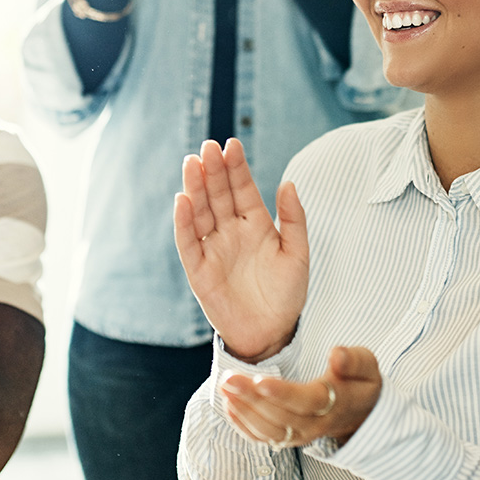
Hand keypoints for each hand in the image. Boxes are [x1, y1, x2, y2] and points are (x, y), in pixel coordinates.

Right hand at [174, 137, 307, 361]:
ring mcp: (213, 248)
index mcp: (255, 223)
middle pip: (218, 194)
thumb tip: (288, 183)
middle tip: (208, 147)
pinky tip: (182, 200)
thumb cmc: (286, 295)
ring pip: (200, 212)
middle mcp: (231, 231)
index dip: (236, 167)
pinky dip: (184, 222)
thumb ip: (294, 220)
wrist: (271, 335)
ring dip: (195, 188)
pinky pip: (188, 242)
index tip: (232, 144)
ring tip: (191, 163)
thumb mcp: (297, 255)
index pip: (242, 188)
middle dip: (213, 171)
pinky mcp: (199, 269)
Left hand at [221, 345, 382, 448]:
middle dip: (252, 399)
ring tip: (225, 389)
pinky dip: (245, 426)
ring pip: (270, 430)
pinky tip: (229, 407)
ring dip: (244, 412)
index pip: (306, 402)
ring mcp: (302, 435)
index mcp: (335, 404)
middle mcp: (316, 425)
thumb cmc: (360, 382)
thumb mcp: (367, 365)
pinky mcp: (290, 438)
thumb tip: (337, 355)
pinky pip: (265, 438)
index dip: (282, 393)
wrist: (364, 414)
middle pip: (281, 417)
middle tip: (228, 379)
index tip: (259, 380)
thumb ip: (353, 360)